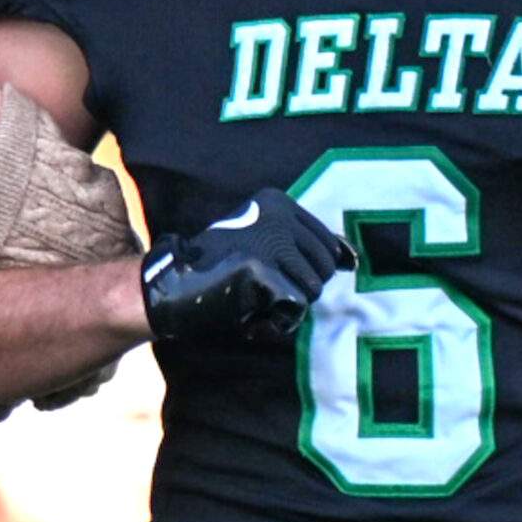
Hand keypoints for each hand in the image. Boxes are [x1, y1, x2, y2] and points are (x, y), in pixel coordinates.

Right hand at [141, 187, 354, 345]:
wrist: (170, 288)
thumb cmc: (219, 271)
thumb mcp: (263, 243)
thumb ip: (305, 246)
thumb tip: (352, 261)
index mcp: (277, 201)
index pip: (328, 244)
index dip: (308, 271)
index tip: (274, 275)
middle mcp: (277, 215)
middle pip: (324, 267)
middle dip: (301, 289)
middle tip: (263, 291)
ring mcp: (270, 240)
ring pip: (313, 289)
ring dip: (288, 306)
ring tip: (255, 299)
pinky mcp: (263, 269)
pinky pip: (296, 307)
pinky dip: (277, 320)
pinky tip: (252, 314)